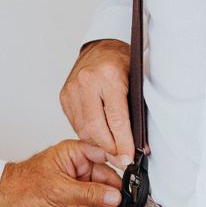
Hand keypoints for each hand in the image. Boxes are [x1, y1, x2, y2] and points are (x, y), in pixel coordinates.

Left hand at [0, 140, 120, 206]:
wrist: (6, 197)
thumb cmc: (24, 185)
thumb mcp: (59, 190)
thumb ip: (88, 193)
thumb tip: (113, 196)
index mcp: (75, 152)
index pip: (105, 155)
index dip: (121, 168)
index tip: (133, 182)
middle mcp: (78, 162)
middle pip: (106, 176)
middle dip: (116, 193)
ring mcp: (77, 177)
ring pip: (100, 190)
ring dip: (109, 204)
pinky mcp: (74, 191)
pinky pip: (92, 199)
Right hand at [60, 39, 133, 167]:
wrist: (102, 47)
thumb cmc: (123, 64)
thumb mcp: (136, 83)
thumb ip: (136, 113)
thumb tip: (141, 146)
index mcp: (108, 76)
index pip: (116, 120)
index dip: (122, 143)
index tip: (128, 158)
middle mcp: (86, 82)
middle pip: (95, 129)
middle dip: (109, 149)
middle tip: (121, 159)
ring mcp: (72, 89)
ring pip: (83, 130)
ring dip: (99, 143)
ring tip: (112, 147)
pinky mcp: (64, 97)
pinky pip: (76, 125)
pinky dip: (89, 134)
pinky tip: (100, 134)